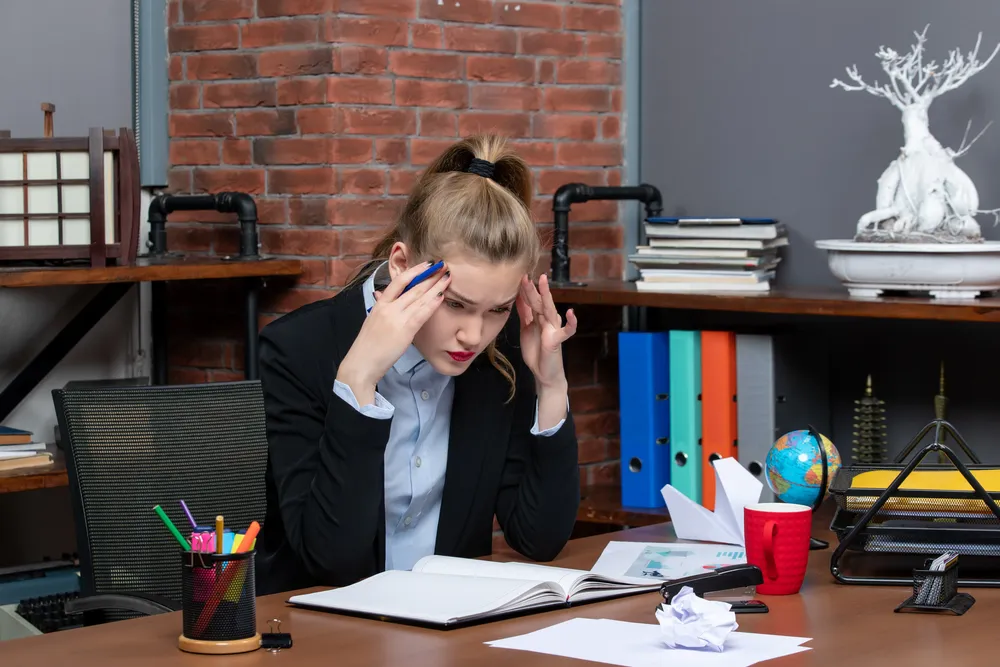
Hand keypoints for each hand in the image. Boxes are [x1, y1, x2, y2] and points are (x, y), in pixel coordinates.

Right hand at [337, 261, 449, 404]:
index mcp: (380, 304)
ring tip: (447, 276)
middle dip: (430, 275)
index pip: (398, 281)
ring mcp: (396, 318)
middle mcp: (388, 307)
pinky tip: (441, 295)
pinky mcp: (404, 331)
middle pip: (413, 287)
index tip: (427, 264)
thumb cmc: (368, 345)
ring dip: (435, 286)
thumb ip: (381, 306)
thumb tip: (382, 294)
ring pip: (419, 298)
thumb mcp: (372, 320)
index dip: (414, 271)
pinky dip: (432, 303)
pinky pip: (421, 314)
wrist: (361, 363)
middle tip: (443, 265)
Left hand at [515, 273, 577, 391]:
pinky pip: (567, 331)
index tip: (518, 277)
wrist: (543, 373)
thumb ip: (524, 313)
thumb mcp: (526, 328)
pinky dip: (571, 322)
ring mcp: (553, 329)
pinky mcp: (557, 340)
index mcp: (539, 317)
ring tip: (543, 282)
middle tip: (526, 275)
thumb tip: (518, 297)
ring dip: (546, 296)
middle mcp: (547, 320)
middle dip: (533, 289)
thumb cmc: (536, 351)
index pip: (532, 301)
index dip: (525, 290)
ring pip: (549, 310)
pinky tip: (570, 313)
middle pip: (539, 302)